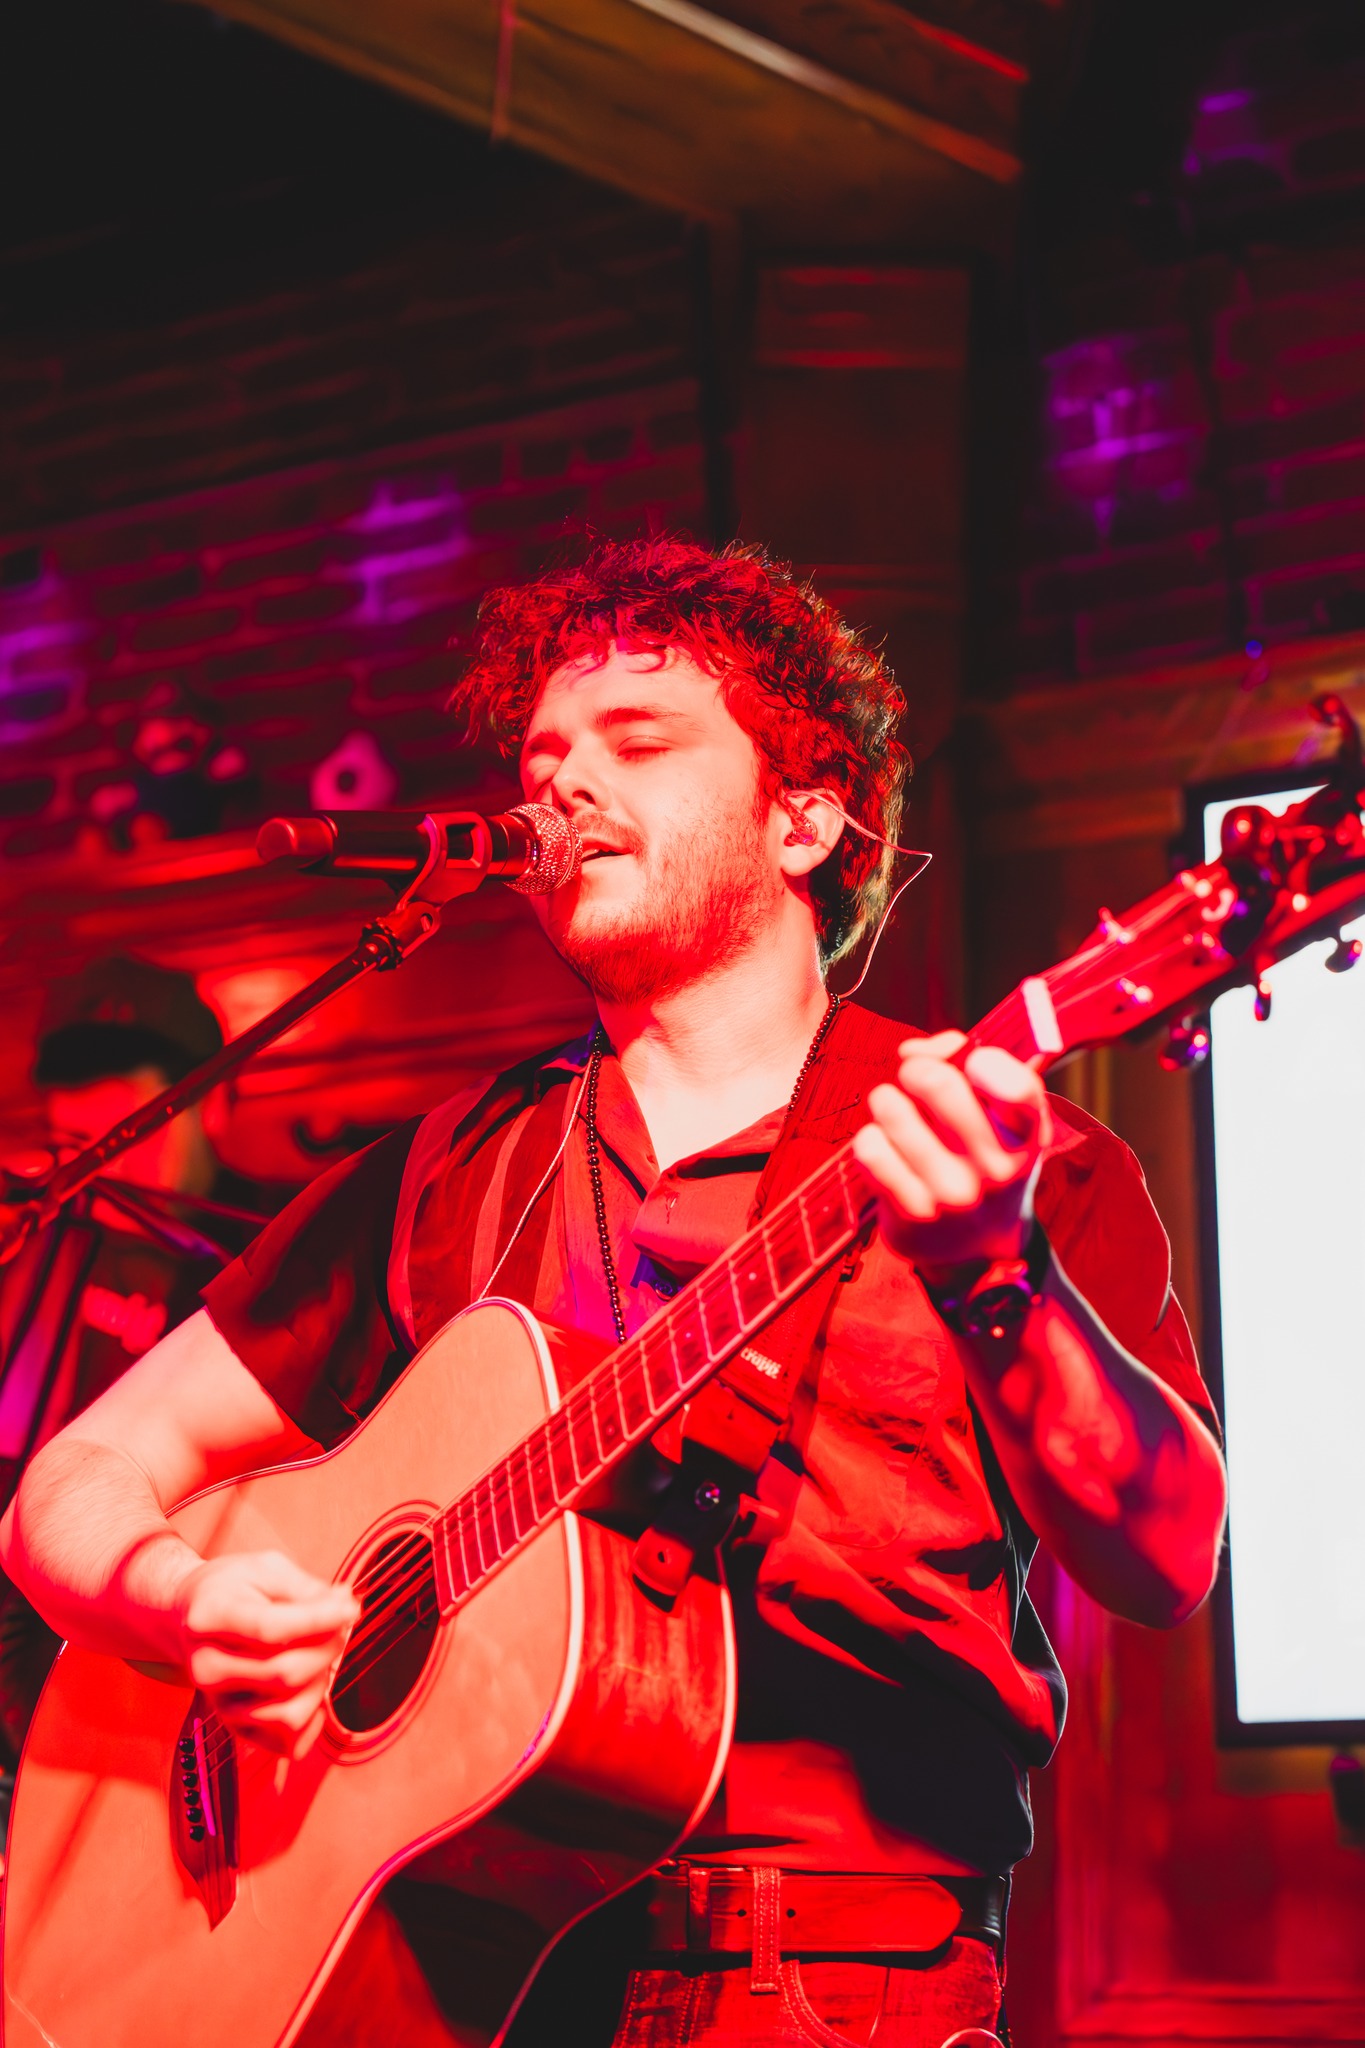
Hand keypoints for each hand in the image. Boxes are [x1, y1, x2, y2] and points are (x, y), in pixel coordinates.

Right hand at [170, 1550, 358, 1758]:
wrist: (189, 1616)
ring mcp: (218, 1702)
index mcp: (210, 1617)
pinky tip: (311, 1686)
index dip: (320, 1620)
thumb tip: (344, 1606)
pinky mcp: (234, 1727)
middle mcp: (207, 1666)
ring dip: (320, 1683)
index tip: (350, 1608)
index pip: (271, 1629)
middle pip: (285, 1674)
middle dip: (328, 1648)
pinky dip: (313, 1718)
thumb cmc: (232, 1588)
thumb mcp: (266, 1568)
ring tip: (318, 1656)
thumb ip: (306, 1588)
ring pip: (289, 1714)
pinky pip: (288, 1742)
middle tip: (337, 1625)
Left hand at [851, 1031, 1051, 1269]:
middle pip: (936, 1081)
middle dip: (916, 1071)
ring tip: (901, 1119)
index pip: (1016, 1085)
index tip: (971, 1065)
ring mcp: (954, 1194)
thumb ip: (964, 1060)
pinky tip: (889, 1153)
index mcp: (1028, 1134)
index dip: (983, 1062)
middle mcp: (997, 1168)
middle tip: (916, 1083)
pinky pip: (869, 1146)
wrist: (978, 1249)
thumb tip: (911, 1052)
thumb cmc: (984, 1159)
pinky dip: (871, 1140)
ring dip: (888, 1104)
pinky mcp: (913, 1214)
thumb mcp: (1000, 1113)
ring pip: (892, 1107)